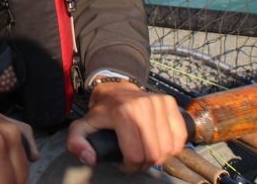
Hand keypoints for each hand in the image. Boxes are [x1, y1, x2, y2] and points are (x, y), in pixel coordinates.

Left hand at [66, 81, 186, 171]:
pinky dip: (172, 147)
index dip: (129, 166)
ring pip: (168, 148)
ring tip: (145, 151)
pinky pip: (179, 137)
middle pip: (153, 154)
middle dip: (144, 163)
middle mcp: (143, 105)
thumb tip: (89, 157)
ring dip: (159, 156)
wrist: (116, 89)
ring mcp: (159, 102)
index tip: (123, 162)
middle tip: (135, 159)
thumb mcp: (82, 127)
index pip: (135, 155)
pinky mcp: (170, 102)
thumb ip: (76, 143)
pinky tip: (159, 144)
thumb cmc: (101, 113)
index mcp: (122, 113)